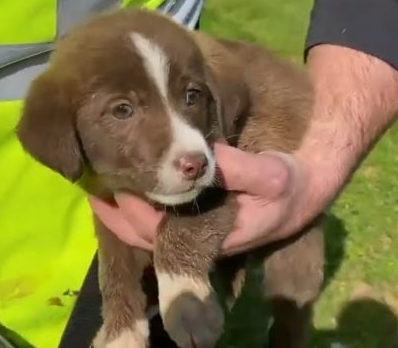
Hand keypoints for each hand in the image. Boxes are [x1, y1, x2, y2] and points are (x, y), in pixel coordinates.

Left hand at [88, 143, 325, 254]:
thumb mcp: (271, 173)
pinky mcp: (198, 219)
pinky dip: (137, 205)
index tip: (119, 188)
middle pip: (147, 237)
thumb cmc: (288, 183)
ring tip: (98, 186)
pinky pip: (159, 218)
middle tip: (93, 186)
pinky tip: (123, 184)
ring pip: (150, 231)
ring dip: (122, 212)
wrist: (304, 191)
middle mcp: (202, 238)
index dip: (137, 214)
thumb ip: (237, 167)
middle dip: (118, 215)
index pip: (164, 233)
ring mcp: (198, 231)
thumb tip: (201, 159)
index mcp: (216, 234)